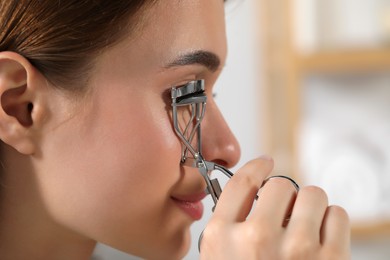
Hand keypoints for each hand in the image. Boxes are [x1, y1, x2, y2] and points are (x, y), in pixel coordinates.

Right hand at [199, 157, 350, 259]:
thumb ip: (228, 227)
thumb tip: (251, 193)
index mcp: (223, 238)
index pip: (241, 183)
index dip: (256, 166)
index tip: (265, 163)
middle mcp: (257, 239)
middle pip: (279, 184)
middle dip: (283, 195)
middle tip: (284, 212)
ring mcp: (297, 248)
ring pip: (312, 194)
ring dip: (309, 206)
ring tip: (303, 227)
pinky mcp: (331, 259)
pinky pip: (337, 214)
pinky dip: (331, 222)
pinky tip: (321, 239)